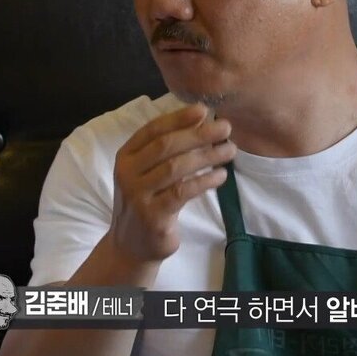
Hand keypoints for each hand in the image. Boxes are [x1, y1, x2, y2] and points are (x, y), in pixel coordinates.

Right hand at [108, 103, 235, 265]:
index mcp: (126, 156)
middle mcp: (128, 173)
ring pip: (176, 168)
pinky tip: (221, 176)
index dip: (178, 118)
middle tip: (226, 128)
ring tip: (230, 150)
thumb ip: (169, 148)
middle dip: (198, 134)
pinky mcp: (153, 216)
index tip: (204, 109)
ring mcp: (138, 195)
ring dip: (207, 156)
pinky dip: (205, 181)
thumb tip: (201, 118)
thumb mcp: (149, 172)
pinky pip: (183, 192)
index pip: (152, 130)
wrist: (131, 246)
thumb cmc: (147, 200)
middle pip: (166, 146)